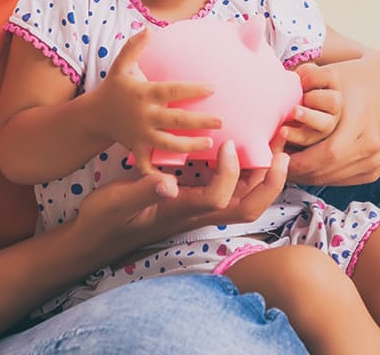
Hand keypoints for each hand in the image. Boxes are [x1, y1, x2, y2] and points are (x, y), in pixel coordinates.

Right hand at [70, 141, 291, 254]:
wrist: (96, 236)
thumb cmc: (105, 220)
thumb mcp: (117, 202)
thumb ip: (142, 191)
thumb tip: (169, 183)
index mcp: (181, 212)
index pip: (220, 199)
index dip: (230, 173)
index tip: (227, 143)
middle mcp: (197, 213)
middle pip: (248, 206)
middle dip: (271, 181)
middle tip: (282, 148)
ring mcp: (198, 209)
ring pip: (244, 199)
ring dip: (265, 176)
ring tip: (275, 144)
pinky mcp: (194, 202)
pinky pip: (231, 191)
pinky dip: (246, 172)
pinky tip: (244, 149)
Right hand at [87, 29, 219, 174]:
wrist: (94, 116)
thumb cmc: (114, 89)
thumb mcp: (121, 65)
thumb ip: (135, 47)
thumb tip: (149, 28)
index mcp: (145, 94)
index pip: (172, 90)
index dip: (192, 89)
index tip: (214, 88)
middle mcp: (145, 116)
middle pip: (176, 120)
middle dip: (199, 121)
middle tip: (221, 121)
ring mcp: (140, 135)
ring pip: (168, 143)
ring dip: (189, 145)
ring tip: (208, 144)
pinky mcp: (137, 150)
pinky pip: (148, 165)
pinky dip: (160, 175)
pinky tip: (178, 180)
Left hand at [284, 60, 379, 186]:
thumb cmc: (355, 78)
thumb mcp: (331, 74)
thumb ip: (307, 81)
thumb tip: (285, 94)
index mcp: (362, 126)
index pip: (324, 155)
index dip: (296, 160)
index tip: (274, 152)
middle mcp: (370, 148)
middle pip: (324, 171)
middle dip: (295, 169)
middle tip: (273, 160)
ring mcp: (374, 163)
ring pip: (329, 179)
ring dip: (304, 174)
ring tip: (283, 162)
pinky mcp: (373, 171)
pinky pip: (339, 181)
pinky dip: (319, 174)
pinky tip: (303, 164)